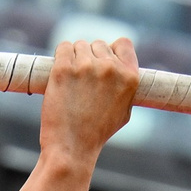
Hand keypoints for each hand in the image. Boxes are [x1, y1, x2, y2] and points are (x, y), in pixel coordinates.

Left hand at [38, 37, 138, 163]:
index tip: (103, 61)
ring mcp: (86, 67)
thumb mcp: (124, 110)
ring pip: (79, 46)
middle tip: (82, 80)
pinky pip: (63, 48)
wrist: (72, 147)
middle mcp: (110, 68)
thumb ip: (125, 86)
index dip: (112, 50)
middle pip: (98, 44)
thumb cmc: (97, 133)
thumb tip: (119, 67)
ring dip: (74, 58)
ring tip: (71, 82)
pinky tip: (61, 73)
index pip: (123, 43)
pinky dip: (60, 57)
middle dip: (90, 58)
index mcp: (130, 77)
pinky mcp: (63, 69)